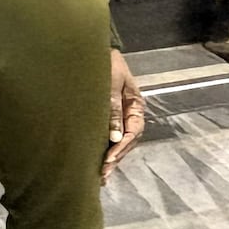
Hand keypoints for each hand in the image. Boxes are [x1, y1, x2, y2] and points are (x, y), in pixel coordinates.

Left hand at [102, 49, 145, 183]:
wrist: (92, 53)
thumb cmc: (104, 65)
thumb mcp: (110, 85)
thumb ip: (113, 108)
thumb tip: (115, 137)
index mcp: (136, 104)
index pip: (134, 129)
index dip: (123, 145)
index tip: (110, 157)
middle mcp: (130, 112)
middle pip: (128, 140)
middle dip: (117, 156)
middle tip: (104, 172)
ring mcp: (120, 116)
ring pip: (120, 141)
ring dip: (112, 157)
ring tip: (102, 175)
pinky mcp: (109, 118)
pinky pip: (111, 137)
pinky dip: (106, 150)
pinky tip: (99, 163)